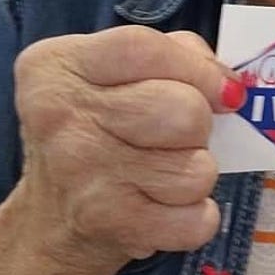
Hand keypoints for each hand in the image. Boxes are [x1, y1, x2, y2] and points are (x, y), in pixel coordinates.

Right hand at [11, 26, 244, 274]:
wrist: (46, 225)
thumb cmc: (96, 133)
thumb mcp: (112, 76)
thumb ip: (172, 57)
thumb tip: (228, 86)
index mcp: (55, 67)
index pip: (143, 49)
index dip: (198, 69)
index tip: (225, 91)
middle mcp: (59, 117)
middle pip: (184, 110)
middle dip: (199, 125)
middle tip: (180, 138)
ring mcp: (81, 174)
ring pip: (197, 169)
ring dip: (196, 173)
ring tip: (166, 175)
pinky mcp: (108, 225)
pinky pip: (196, 219)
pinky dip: (196, 218)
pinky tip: (165, 210)